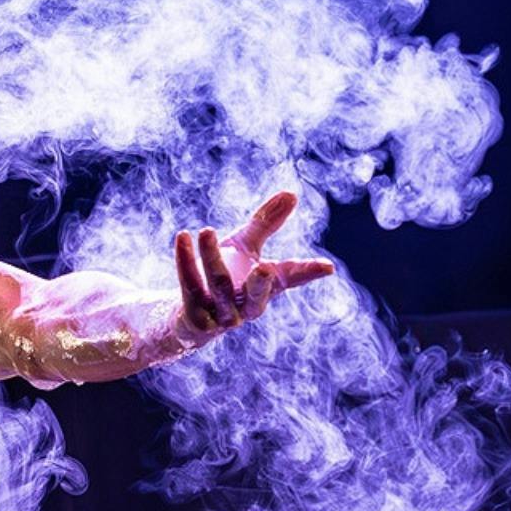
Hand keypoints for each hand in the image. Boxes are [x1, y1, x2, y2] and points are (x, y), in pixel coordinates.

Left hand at [174, 192, 334, 344]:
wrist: (189, 312)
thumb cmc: (225, 274)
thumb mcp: (245, 245)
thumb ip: (266, 223)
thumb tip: (292, 193)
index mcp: (265, 289)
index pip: (289, 279)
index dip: (307, 273)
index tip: (328, 267)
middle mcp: (246, 307)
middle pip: (254, 296)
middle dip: (261, 285)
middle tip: (266, 269)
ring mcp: (220, 316)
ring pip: (217, 286)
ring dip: (211, 256)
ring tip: (206, 230)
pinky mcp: (195, 317)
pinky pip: (189, 286)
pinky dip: (184, 261)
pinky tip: (182, 237)